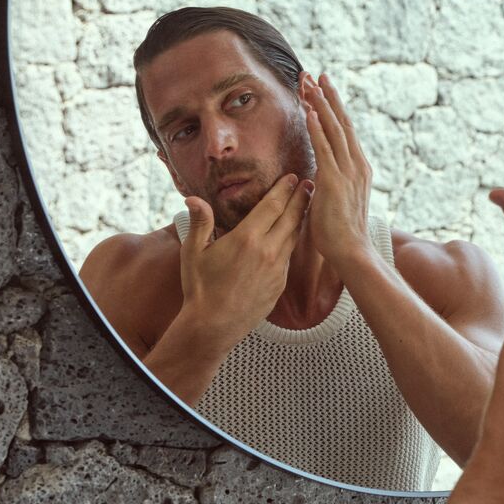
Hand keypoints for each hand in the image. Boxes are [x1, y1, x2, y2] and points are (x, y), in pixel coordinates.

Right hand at [178, 173, 309, 350]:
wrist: (215, 325)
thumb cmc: (200, 288)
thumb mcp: (194, 253)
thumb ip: (200, 223)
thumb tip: (193, 198)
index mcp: (247, 239)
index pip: (272, 206)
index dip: (284, 190)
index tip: (292, 178)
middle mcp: (267, 251)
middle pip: (291, 218)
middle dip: (301, 198)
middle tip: (310, 183)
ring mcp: (277, 269)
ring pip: (294, 237)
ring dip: (302, 218)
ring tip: (307, 204)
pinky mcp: (281, 284)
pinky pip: (289, 257)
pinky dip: (293, 242)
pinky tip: (294, 236)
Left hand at [301, 72, 375, 268]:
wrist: (352, 251)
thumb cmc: (341, 234)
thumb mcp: (335, 202)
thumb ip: (328, 185)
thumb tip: (316, 179)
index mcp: (358, 169)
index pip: (345, 131)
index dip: (333, 108)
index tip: (322, 89)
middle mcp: (357, 165)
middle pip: (342, 122)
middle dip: (328, 96)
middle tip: (316, 73)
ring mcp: (348, 171)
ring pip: (333, 129)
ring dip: (320, 104)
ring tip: (309, 83)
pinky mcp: (335, 180)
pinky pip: (324, 148)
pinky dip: (316, 127)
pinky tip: (307, 110)